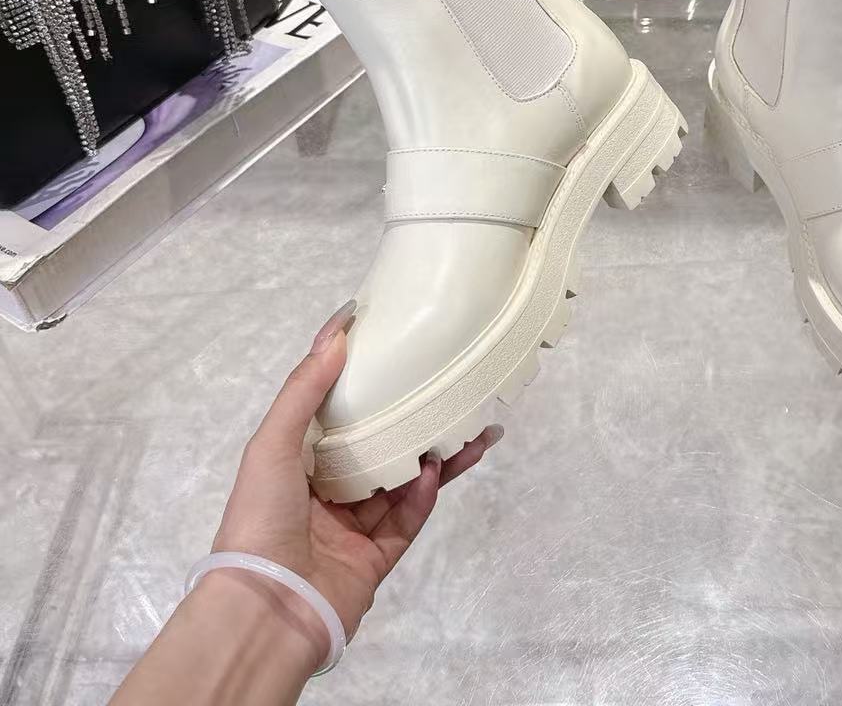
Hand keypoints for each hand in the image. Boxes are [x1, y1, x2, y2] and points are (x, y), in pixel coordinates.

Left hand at [212, 300, 501, 653]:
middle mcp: (326, 489)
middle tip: (454, 389)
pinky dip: (423, 494)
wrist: (266, 611)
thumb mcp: (272, 444)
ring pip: (404, 479)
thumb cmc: (260, 518)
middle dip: (416, 418)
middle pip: (380, 443)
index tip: (393, 343)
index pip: (334, 410)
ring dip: (438, 454)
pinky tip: (433, 471)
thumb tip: (338, 335)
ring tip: (476, 429)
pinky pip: (408, 518)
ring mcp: (354, 524)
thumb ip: (304, 391)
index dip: (361, 378)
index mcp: (297, 462)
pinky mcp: (378, 555)